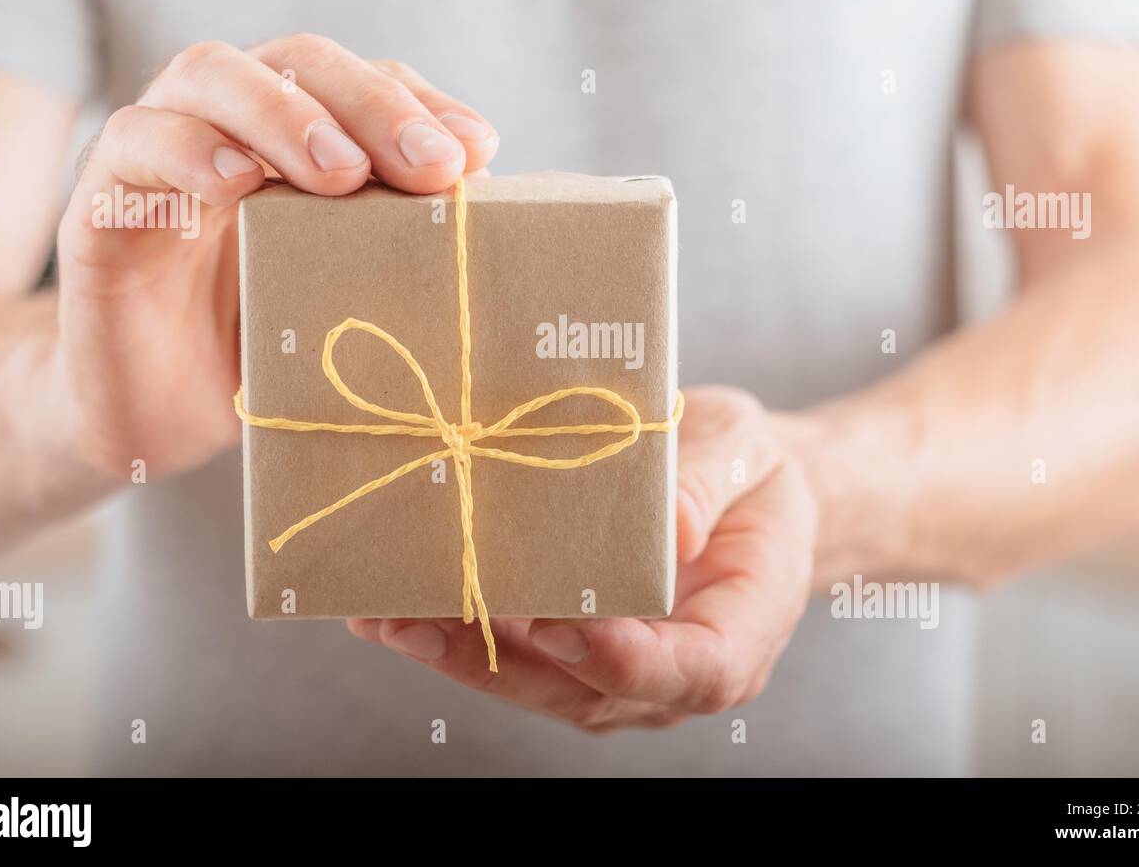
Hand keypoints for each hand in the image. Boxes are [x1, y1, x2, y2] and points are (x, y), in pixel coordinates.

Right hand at [53, 35, 497, 478]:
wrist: (154, 416)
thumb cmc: (263, 355)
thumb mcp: (349, 304)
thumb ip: (399, 255)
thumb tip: (489, 225)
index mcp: (298, 142)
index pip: (364, 85)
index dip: (421, 105)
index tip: (478, 153)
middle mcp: (232, 126)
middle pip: (300, 64)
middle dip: (372, 105)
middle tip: (429, 165)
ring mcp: (163, 151)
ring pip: (212, 76)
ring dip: (285, 115)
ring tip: (342, 172)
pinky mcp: (104, 200)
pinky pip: (135, 143)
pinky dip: (188, 151)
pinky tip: (237, 184)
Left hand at [348, 385, 816, 730]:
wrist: (743, 494)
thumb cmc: (753, 472)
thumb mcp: (747, 449)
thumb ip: (710, 482)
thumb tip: (673, 525)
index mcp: (738, 632)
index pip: (689, 671)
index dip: (623, 657)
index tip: (561, 624)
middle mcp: (672, 672)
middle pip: (585, 689)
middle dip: (496, 662)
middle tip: (421, 620)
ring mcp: (616, 670)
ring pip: (534, 680)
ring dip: (457, 652)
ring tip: (385, 612)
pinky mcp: (570, 651)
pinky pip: (513, 655)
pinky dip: (455, 633)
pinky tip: (394, 604)